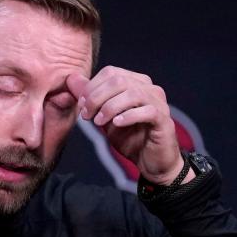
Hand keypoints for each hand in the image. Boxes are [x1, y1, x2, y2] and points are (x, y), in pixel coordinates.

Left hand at [66, 67, 192, 185]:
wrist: (150, 163)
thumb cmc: (130, 138)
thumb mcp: (104, 117)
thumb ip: (90, 98)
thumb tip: (71, 79)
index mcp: (136, 82)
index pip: (110, 72)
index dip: (91, 87)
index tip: (81, 106)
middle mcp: (150, 88)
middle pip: (119, 80)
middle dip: (96, 97)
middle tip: (86, 115)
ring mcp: (159, 103)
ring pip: (132, 93)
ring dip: (110, 107)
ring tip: (98, 122)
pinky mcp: (164, 120)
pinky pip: (147, 111)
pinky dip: (128, 116)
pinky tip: (116, 124)